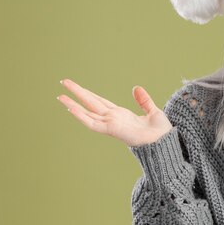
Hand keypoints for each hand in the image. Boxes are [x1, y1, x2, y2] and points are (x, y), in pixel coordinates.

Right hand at [57, 79, 172, 146]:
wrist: (164, 142)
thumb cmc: (160, 131)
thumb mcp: (152, 111)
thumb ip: (143, 100)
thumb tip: (136, 88)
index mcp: (121, 114)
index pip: (100, 101)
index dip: (89, 94)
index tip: (77, 87)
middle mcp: (113, 118)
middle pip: (90, 103)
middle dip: (77, 93)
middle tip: (63, 82)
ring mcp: (111, 124)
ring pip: (88, 112)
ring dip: (73, 103)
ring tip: (60, 95)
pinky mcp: (112, 129)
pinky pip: (93, 123)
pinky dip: (82, 117)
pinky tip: (71, 108)